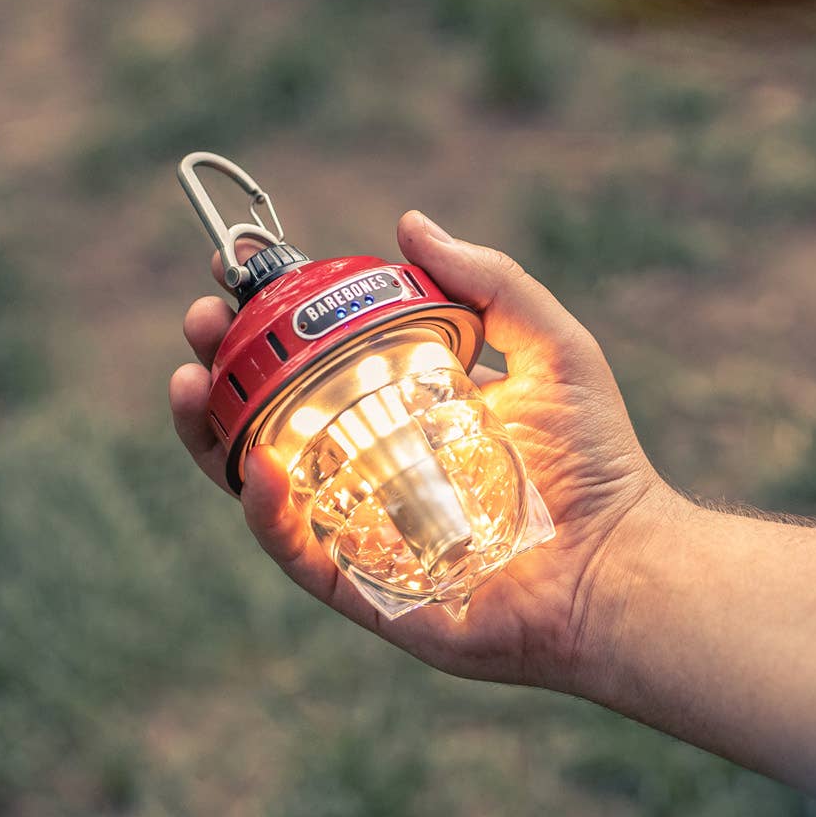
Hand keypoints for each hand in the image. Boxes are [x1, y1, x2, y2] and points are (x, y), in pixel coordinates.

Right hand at [170, 210, 678, 689]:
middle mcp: (374, 473)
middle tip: (202, 327)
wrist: (625, 565)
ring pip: (262, 487)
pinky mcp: (366, 593)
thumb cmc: (599, 463)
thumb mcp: (551, 348)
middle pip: (271, 420)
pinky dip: (269, 514)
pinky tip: (257, 465)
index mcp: (407, 418)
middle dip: (222, 373)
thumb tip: (409, 224)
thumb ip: (488, 282)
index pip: (318, 367)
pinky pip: (299, 554)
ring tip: (190, 383)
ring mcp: (363, 533)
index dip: (271, 329)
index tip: (239, 282)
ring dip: (213, 437)